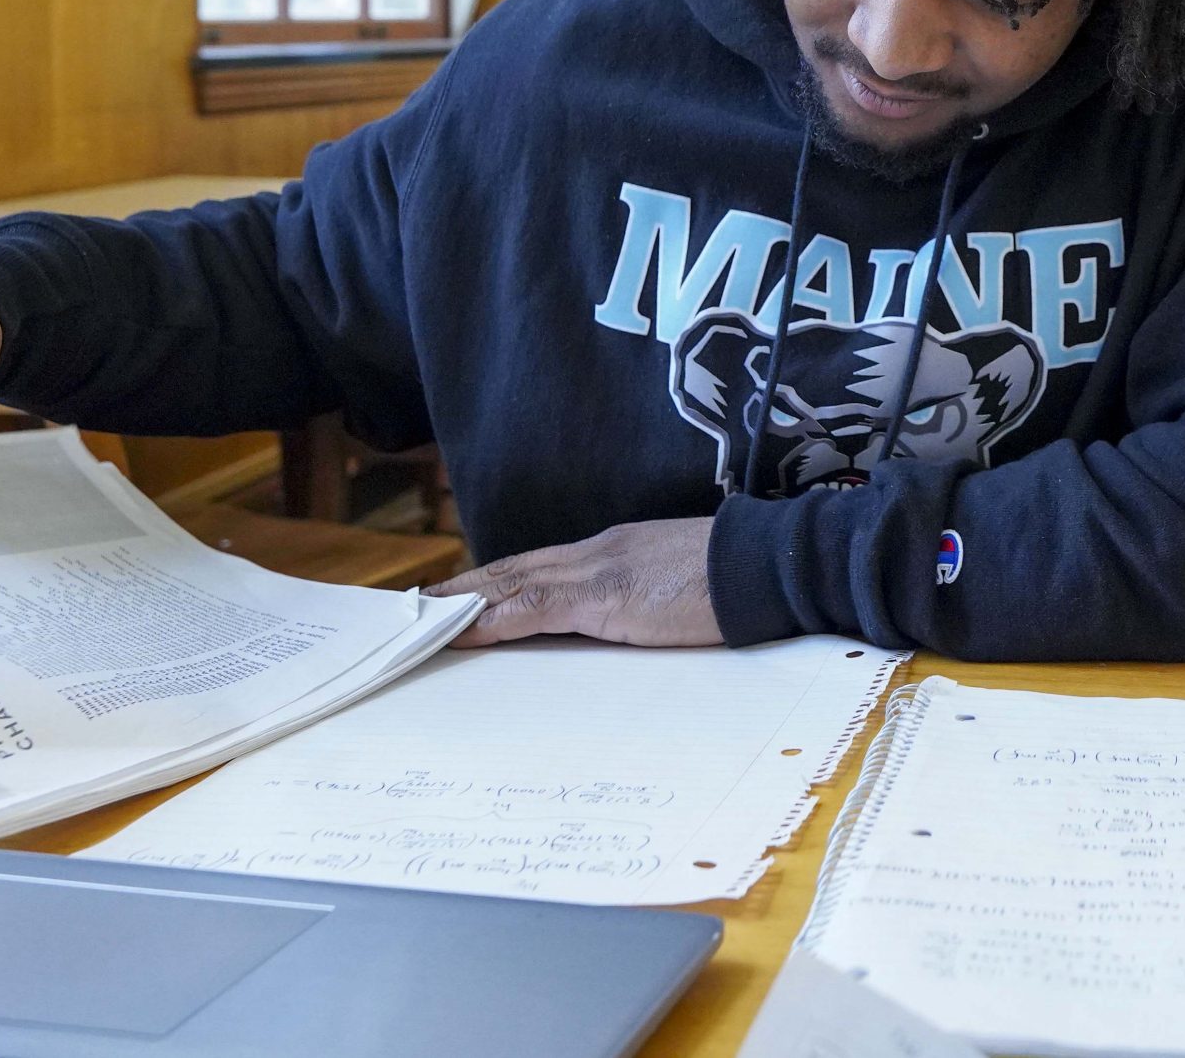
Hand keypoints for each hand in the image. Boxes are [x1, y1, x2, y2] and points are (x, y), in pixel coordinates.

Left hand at [425, 517, 719, 647]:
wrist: (767, 566)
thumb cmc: (736, 584)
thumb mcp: (675, 590)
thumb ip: (640, 601)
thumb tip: (621, 625)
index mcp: (613, 552)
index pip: (538, 565)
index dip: (495, 579)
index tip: (460, 595)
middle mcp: (595, 553)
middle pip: (512, 568)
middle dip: (464, 588)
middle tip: (418, 607)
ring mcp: (597, 570)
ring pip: (511, 583)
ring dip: (463, 603)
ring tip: (421, 621)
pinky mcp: (604, 595)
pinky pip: (533, 607)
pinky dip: (491, 618)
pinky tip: (461, 631)